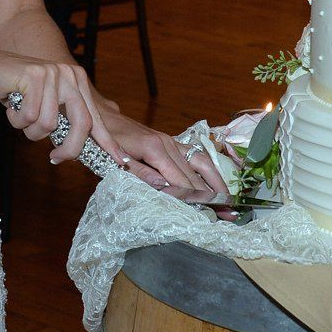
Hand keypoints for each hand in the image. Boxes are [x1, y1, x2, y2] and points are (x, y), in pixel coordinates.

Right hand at [0, 44, 123, 165]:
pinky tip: (11, 105)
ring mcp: (54, 73)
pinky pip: (29, 116)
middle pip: (81, 124)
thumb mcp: (47, 106)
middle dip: (68, 149)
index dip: (107, 141)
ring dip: (29, 130)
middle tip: (55, 159)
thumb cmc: (17, 92)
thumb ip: (65, 121)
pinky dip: (16, 119)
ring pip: (49, 124)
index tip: (121, 160)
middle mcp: (70, 75)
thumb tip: (81, 148)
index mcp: (78, 82)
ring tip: (21, 116)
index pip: (95, 117)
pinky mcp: (35, 76)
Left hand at [99, 109, 224, 203]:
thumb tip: (165, 187)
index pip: (181, 180)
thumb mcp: (115, 160)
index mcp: (155, 150)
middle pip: (196, 173)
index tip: (211, 214)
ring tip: (229, 200)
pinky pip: (196, 156)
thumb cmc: (104, 141)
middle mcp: (168, 144)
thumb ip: (140, 173)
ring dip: (217, 181)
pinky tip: (218, 182)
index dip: (196, 198)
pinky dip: (210, 170)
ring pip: (202, 161)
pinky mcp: (172, 142)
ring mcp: (172, 142)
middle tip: (229, 214)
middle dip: (213, 194)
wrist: (101, 117)